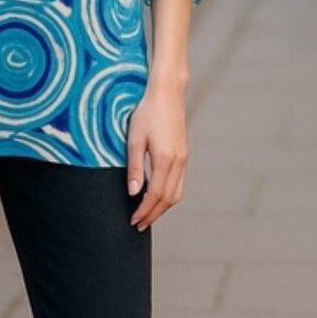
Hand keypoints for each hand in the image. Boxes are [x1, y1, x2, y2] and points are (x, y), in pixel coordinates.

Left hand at [126, 81, 188, 231]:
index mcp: (165, 159)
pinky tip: (156, 195)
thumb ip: (135, 167)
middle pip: (169, 199)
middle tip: (138, 224)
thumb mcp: (135, 138)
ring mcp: (184, 158)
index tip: (133, 221)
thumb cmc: (147, 112)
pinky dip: (168, 195)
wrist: (167, 93)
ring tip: (146, 214)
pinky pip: (179, 182)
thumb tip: (134, 192)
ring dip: (162, 207)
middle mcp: (178, 162)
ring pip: (176, 193)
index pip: (156, 195)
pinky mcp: (184, 154)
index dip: (144, 211)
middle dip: (153, 214)